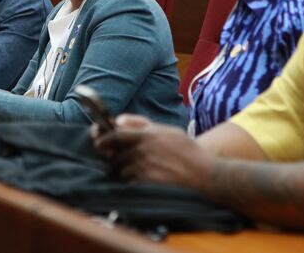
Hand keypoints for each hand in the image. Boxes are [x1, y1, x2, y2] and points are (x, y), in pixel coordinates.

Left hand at [94, 114, 208, 190]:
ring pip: (121, 169)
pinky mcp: (146, 183)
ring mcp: (144, 167)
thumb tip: (118, 120)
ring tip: (140, 171)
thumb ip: (142, 123)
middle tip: (117, 160)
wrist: (206, 176)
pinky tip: (145, 180)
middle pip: (115, 154)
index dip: (103, 138)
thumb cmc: (188, 152)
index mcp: (148, 134)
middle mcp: (143, 150)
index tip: (98, 142)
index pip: (115, 134)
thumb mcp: (168, 131)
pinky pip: (130, 182)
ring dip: (124, 171)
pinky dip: (132, 181)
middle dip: (113, 158)